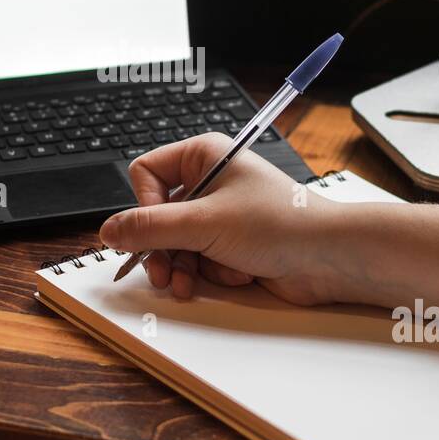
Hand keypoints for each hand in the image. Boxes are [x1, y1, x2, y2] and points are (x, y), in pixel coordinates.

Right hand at [98, 133, 363, 303]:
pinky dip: (206, 273)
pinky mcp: (230, 244)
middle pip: (156, 215)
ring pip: (174, 243)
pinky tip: (226, 279)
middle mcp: (209, 181)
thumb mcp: (205, 223)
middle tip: (162, 272)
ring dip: (180, 267)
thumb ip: (151, 228)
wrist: (329, 257)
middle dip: (159, 247)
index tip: (156, 230)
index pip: (146, 174)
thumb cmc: (281, 223)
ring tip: (187, 284)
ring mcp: (219, 215)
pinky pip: (197, 260)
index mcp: (203, 155)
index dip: (145, 206)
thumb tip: (109, 230)